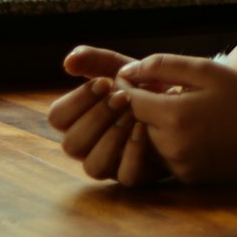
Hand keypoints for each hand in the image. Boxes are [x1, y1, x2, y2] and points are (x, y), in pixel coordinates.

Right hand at [48, 46, 168, 186]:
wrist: (178, 102)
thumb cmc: (140, 86)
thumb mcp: (118, 67)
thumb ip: (93, 60)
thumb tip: (68, 61)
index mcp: (77, 119)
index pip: (57, 117)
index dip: (77, 100)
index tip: (104, 82)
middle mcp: (87, 145)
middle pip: (71, 144)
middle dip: (97, 117)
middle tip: (123, 97)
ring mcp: (108, 164)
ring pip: (93, 166)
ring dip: (113, 137)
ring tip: (134, 114)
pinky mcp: (132, 175)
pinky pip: (125, 177)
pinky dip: (133, 152)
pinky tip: (144, 129)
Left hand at [111, 53, 236, 184]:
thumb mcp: (206, 70)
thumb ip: (163, 66)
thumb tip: (125, 72)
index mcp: (174, 116)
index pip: (131, 102)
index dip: (129, 88)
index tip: (135, 78)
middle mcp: (171, 147)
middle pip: (138, 123)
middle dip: (145, 107)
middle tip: (164, 91)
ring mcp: (179, 167)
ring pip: (149, 143)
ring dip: (156, 126)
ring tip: (182, 109)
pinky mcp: (187, 178)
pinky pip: (165, 158)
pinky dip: (171, 143)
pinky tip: (194, 129)